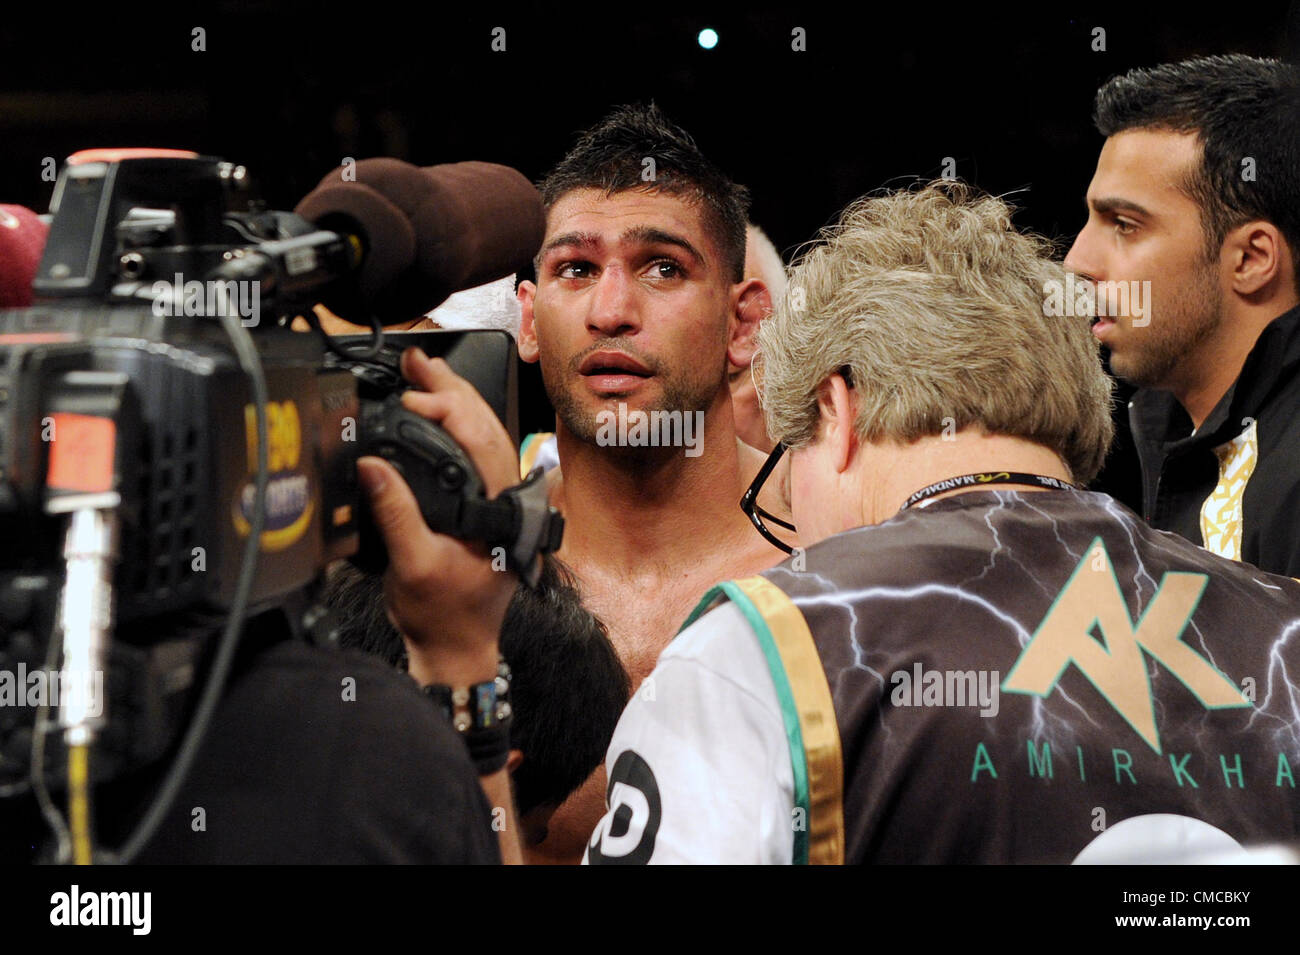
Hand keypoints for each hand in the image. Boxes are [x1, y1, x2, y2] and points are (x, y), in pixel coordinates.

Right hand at [356, 348, 519, 685]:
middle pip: (486, 426)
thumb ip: (396, 513)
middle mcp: (507, 497)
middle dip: (450, 389)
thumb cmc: (444, 614)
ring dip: (453, 402)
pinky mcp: (484, 505)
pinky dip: (453, 427)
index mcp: (501, 507)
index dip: (447, 409)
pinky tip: (433, 413)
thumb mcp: (413, 564)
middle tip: (416, 363)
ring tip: (422, 375)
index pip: (481, 440)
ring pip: (483, 434)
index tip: (412, 398)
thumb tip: (372, 466)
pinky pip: (474, 452)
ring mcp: (499, 499)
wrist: (455, 646)